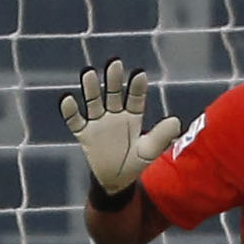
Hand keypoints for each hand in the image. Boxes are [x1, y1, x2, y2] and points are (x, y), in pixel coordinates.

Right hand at [64, 58, 180, 197]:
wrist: (116, 181)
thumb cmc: (135, 162)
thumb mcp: (149, 150)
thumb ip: (161, 136)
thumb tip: (176, 121)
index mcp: (133, 115)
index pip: (135, 98)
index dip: (137, 87)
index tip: (140, 73)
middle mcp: (115, 114)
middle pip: (113, 94)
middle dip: (114, 79)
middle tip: (114, 62)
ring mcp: (98, 122)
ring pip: (94, 102)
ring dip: (91, 88)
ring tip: (88, 72)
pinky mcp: (84, 133)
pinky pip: (75, 121)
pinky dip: (70, 111)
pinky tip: (67, 98)